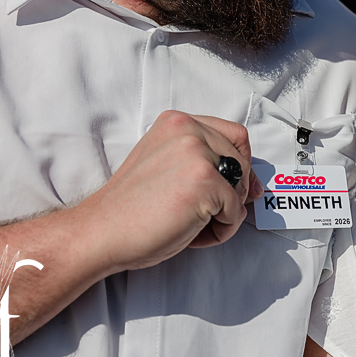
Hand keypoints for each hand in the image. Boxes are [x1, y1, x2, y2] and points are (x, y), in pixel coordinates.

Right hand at [74, 110, 263, 273]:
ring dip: (225, 214)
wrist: (100, 232)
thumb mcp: (169, 169)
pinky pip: (236, 212)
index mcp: (177, 122)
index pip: (235, 135)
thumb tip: (256, 186)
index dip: (241, 165)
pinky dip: (221, 231)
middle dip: (233, 193)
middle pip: (243, 160)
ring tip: (191, 225)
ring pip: (242, 188)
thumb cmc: (132, 209)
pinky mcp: (205, 182)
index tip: (237, 189)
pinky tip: (191, 234)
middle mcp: (188, 130)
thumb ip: (207, 165)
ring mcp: (197, 154)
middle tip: (203, 215)